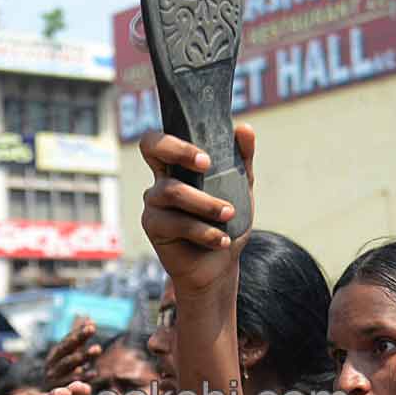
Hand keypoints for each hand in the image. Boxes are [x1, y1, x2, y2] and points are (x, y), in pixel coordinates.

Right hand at [44, 317, 100, 387]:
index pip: (66, 340)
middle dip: (78, 338)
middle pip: (66, 349)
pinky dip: (83, 377)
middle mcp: (52, 364)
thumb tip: (87, 317)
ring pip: (68, 364)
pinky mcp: (59, 391)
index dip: (78, 332)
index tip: (92, 324)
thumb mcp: (68, 358)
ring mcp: (54, 377)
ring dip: (83, 355)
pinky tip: (94, 372)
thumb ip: (77, 339)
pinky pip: (72, 383)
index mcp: (55, 355)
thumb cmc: (63, 377)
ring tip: (98, 348)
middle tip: (92, 329)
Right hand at [139, 124, 254, 295]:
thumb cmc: (225, 224)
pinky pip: (177, 222)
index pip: (160, 140)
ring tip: (229, 215)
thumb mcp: (239, 190)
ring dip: (206, 203)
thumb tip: (243, 129)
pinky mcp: (153, 227)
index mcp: (177, 168)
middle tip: (207, 165)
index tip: (206, 159)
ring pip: (172, 190)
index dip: (175, 140)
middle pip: (151, 147)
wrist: (219, 265)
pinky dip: (205, 231)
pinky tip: (221, 240)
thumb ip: (241, 160)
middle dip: (179, 150)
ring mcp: (153, 204)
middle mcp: (160, 181)